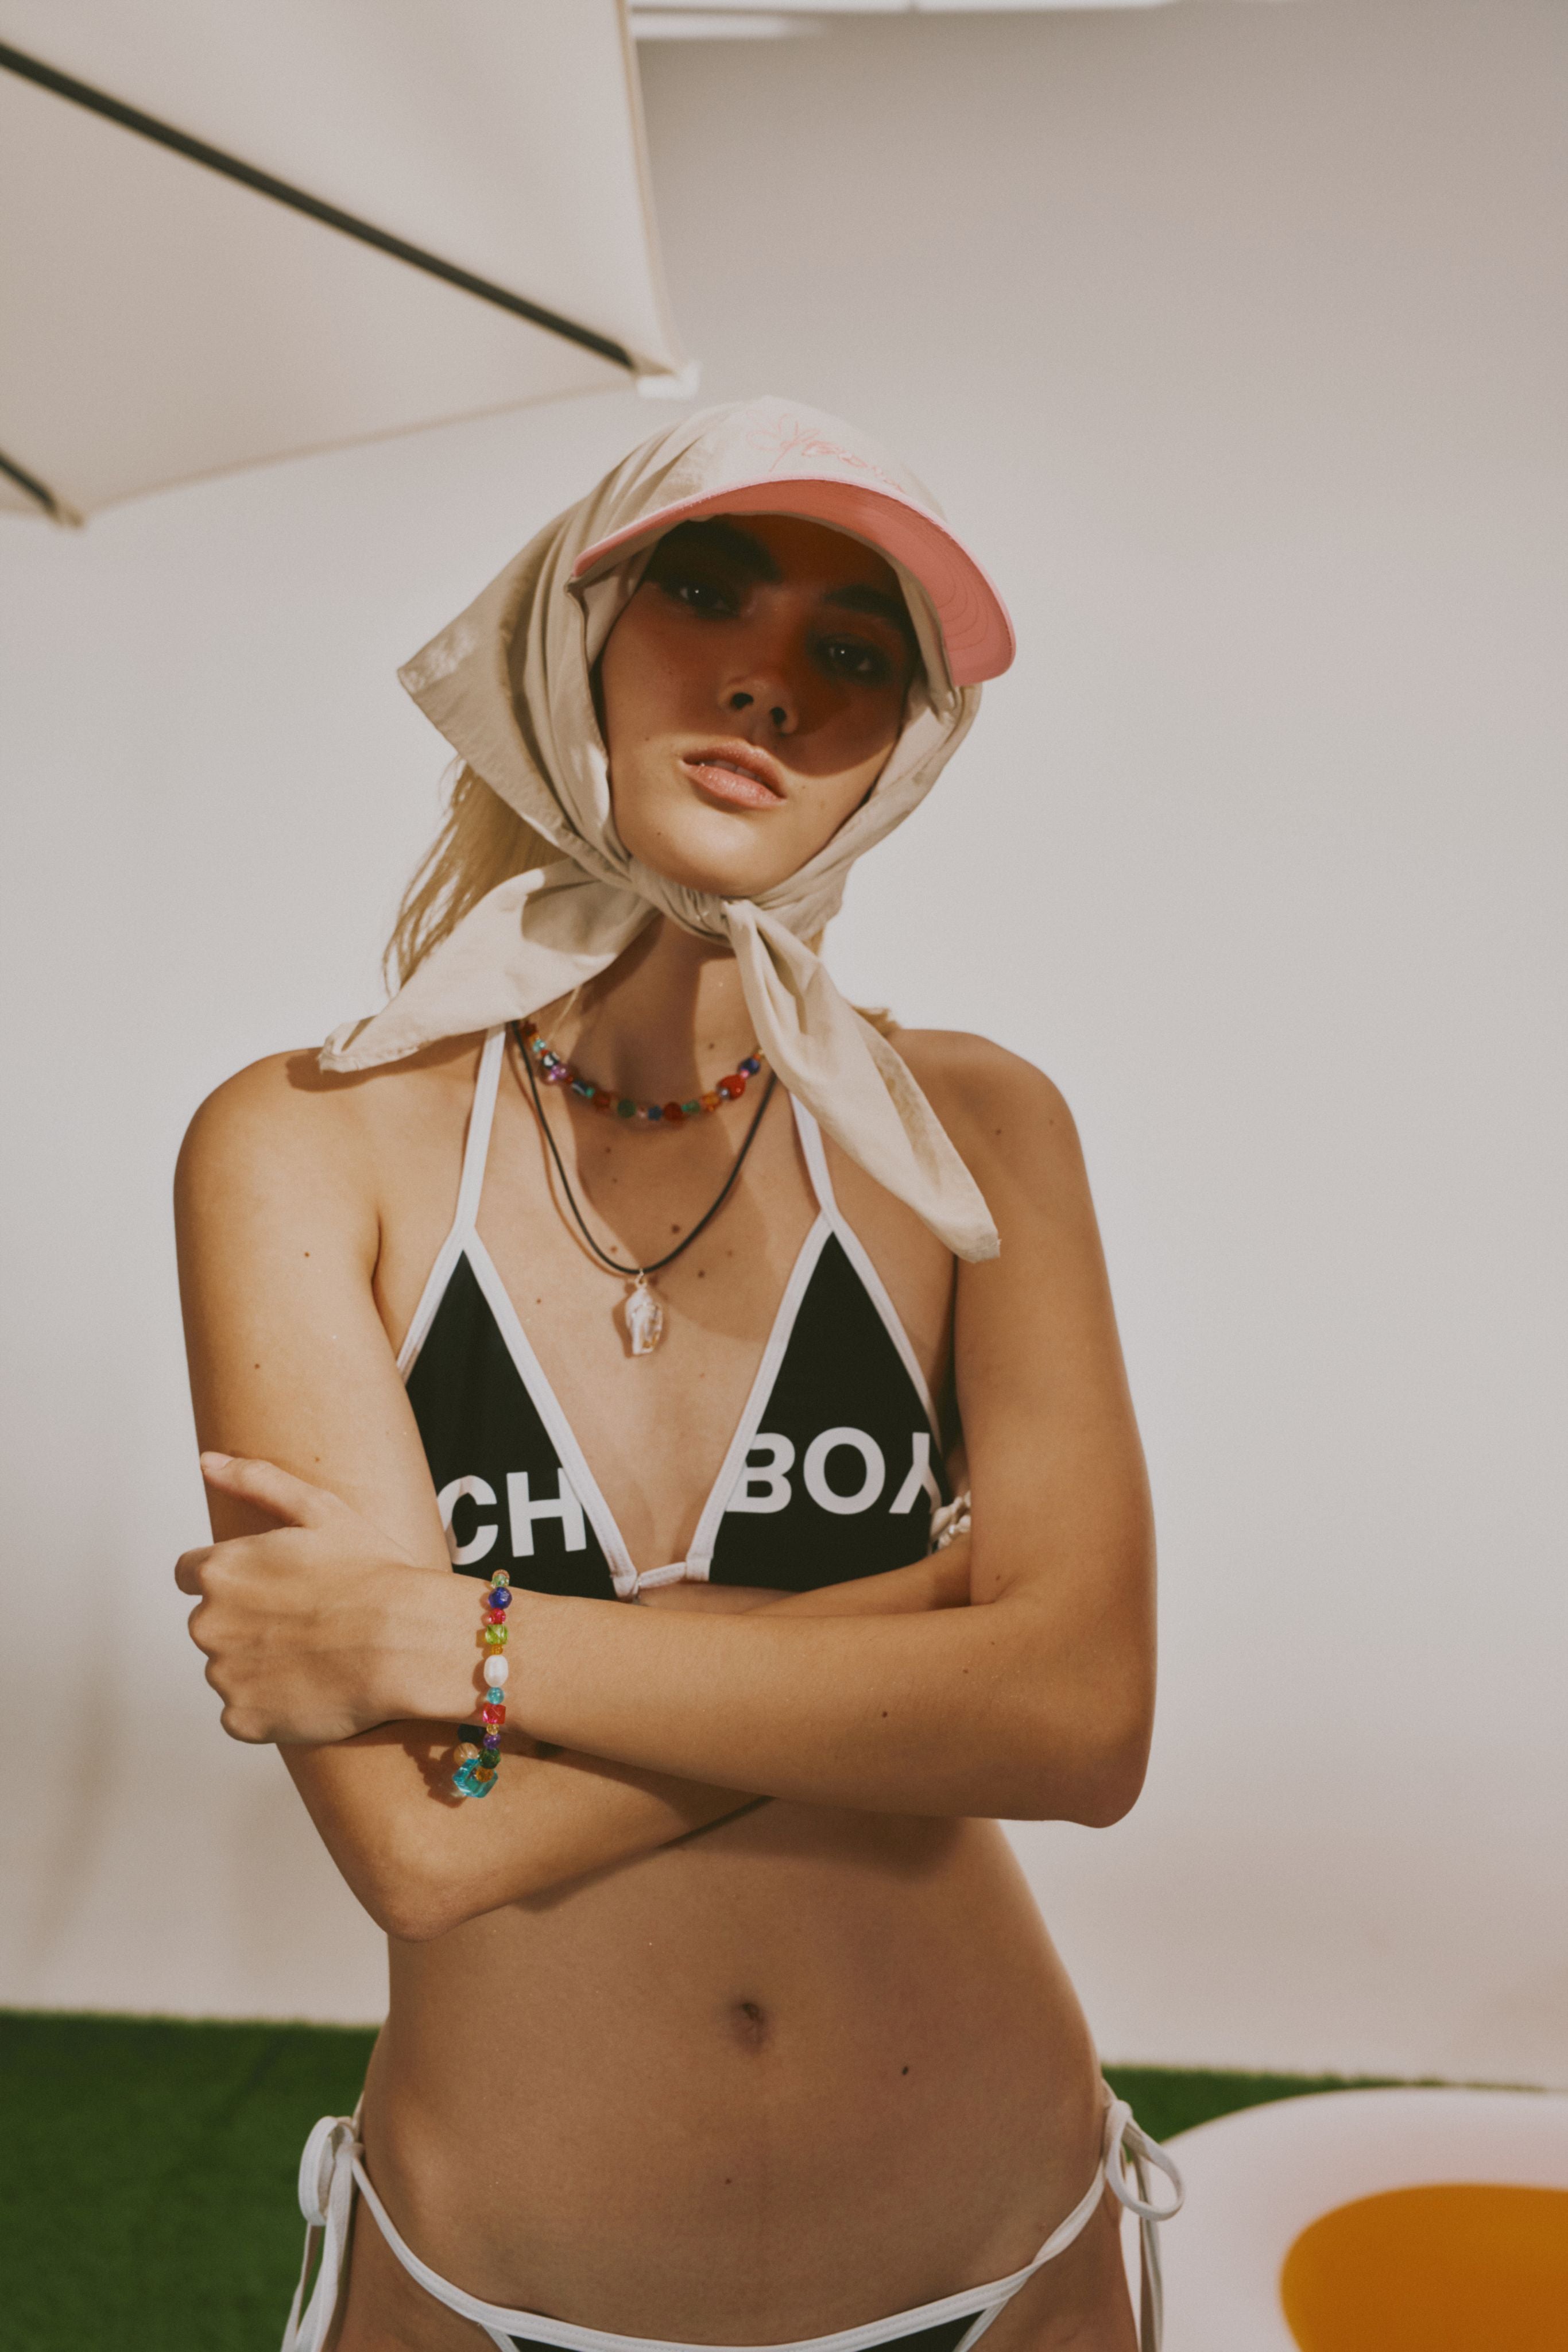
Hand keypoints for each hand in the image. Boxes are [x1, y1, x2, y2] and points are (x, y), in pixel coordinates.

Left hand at [176, 1455, 454, 1744]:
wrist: (407, 1642)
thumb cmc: (371, 1571)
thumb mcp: (319, 1509)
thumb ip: (254, 1481)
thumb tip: (206, 1462)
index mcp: (219, 1570)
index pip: (191, 1574)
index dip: (235, 1577)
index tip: (274, 1586)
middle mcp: (208, 1624)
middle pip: (212, 1623)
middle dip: (247, 1621)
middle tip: (306, 1620)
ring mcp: (224, 1677)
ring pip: (229, 1668)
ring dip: (259, 1663)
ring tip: (315, 1655)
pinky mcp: (243, 1721)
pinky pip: (244, 1713)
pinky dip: (270, 1704)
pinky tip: (310, 1687)